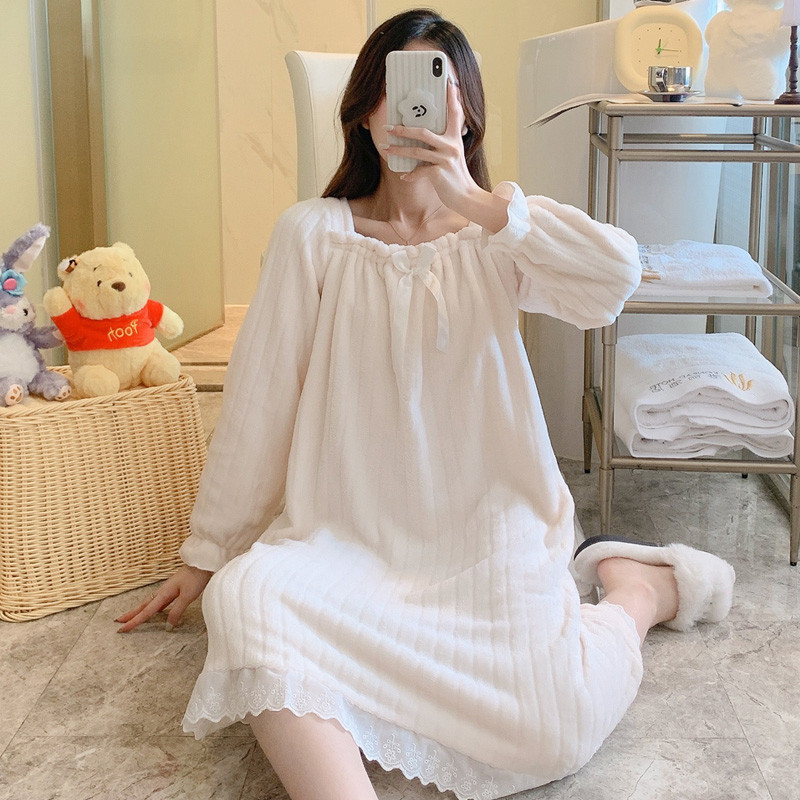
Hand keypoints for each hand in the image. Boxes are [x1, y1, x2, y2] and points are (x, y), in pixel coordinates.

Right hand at [115, 564, 212, 631]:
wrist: (203, 563)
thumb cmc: (196, 577)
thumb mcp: (187, 596)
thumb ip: (176, 611)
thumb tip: (167, 626)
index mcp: (163, 593)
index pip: (146, 611)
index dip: (134, 621)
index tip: (121, 629)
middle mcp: (162, 591)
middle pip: (143, 605)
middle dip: (131, 614)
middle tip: (119, 622)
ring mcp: (167, 589)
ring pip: (149, 602)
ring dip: (140, 610)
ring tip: (132, 617)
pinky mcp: (173, 589)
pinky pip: (158, 601)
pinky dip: (152, 607)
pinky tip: (155, 610)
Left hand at [384, 81, 475, 210]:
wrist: (466, 197)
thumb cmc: (456, 176)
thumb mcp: (453, 156)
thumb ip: (442, 145)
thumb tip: (423, 137)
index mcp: (455, 138)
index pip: (455, 113)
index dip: (452, 98)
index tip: (448, 83)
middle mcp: (451, 146)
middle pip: (423, 132)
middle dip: (402, 130)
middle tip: (388, 127)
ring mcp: (445, 159)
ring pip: (416, 151)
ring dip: (398, 150)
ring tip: (385, 149)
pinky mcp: (440, 174)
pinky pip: (419, 171)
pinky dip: (410, 174)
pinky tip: (404, 176)